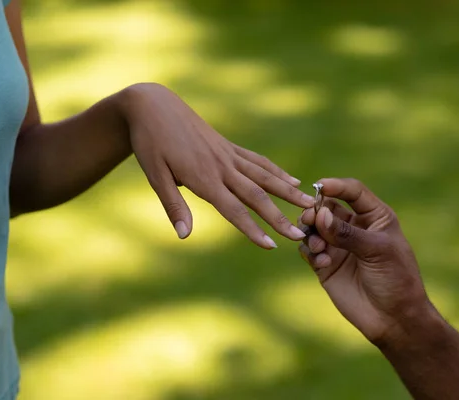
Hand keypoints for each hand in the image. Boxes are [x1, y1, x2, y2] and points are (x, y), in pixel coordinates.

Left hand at [120, 83, 313, 248]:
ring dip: (288, 192)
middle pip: (257, 196)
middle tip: (300, 234)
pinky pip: (258, 161)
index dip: (253, 229)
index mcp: (204, 177)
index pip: (234, 209)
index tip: (272, 246)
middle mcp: (222, 167)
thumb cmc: (149, 143)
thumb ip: (174, 205)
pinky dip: (277, 172)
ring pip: (265, 176)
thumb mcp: (155, 175)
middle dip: (279, 217)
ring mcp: (228, 155)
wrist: (153, 105)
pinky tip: (293, 180)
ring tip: (309, 204)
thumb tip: (185, 236)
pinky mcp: (229, 146)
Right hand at [298, 178, 433, 345]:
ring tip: (317, 246)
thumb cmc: (396, 280)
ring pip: (313, 226)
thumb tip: (319, 215)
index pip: (353, 192)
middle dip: (315, 210)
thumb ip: (347, 233)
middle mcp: (354, 227)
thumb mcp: (377, 251)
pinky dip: (310, 251)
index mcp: (375, 217)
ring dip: (310, 231)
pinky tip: (321, 262)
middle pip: (327, 207)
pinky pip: (308, 248)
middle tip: (310, 220)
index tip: (319, 187)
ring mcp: (338, 245)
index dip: (336, 186)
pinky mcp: (325, 264)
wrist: (393, 319)